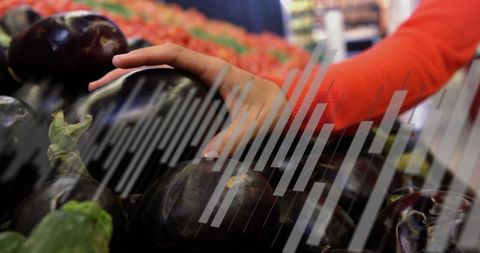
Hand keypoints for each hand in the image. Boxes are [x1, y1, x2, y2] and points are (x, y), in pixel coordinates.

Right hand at [89, 43, 288, 156]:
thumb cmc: (275, 113)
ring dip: (134, 78)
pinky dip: (150, 89)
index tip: (118, 62)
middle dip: (127, 68)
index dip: (145, 55)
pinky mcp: (203, 93)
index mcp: (215, 69)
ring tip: (105, 91)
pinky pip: (171, 84)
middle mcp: (205, 70)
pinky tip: (137, 104)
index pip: (174, 53)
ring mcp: (203, 81)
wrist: (290, 109)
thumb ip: (235, 140)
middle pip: (159, 60)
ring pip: (162, 71)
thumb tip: (206, 159)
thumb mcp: (256, 126)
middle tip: (97, 83)